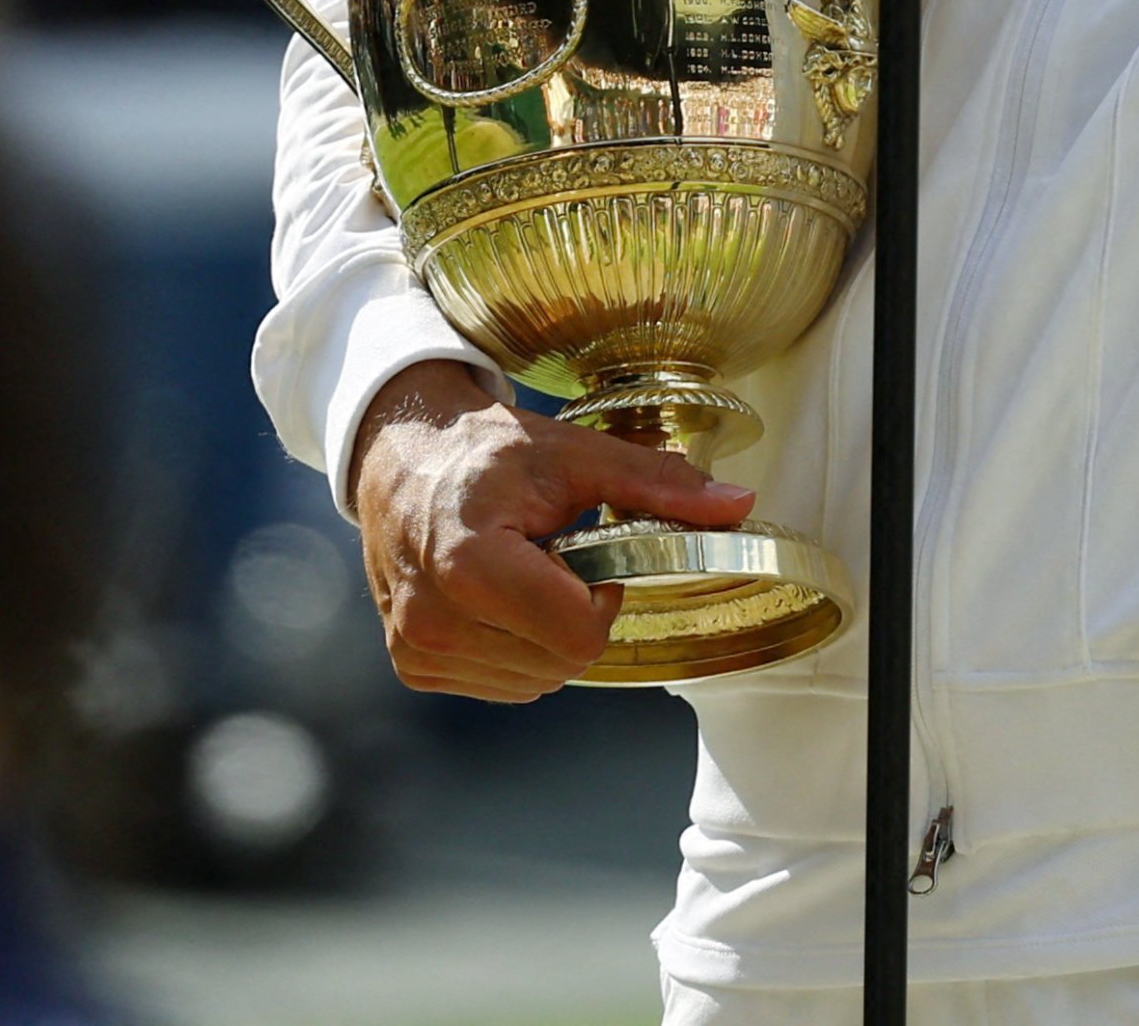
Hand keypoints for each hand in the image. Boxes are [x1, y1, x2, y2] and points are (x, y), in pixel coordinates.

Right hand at [346, 363, 754, 700]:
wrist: (399, 457)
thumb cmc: (485, 453)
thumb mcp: (574, 455)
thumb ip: (657, 484)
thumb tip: (739, 505)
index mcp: (470, 564)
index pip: (579, 636)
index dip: (601, 597)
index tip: (585, 553)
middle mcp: (434, 619)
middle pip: (561, 664)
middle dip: (576, 616)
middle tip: (554, 558)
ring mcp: (416, 649)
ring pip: (534, 682)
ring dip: (546, 636)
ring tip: (522, 573)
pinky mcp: (412, 666)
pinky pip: (501, 685)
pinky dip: (516, 650)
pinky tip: (499, 599)